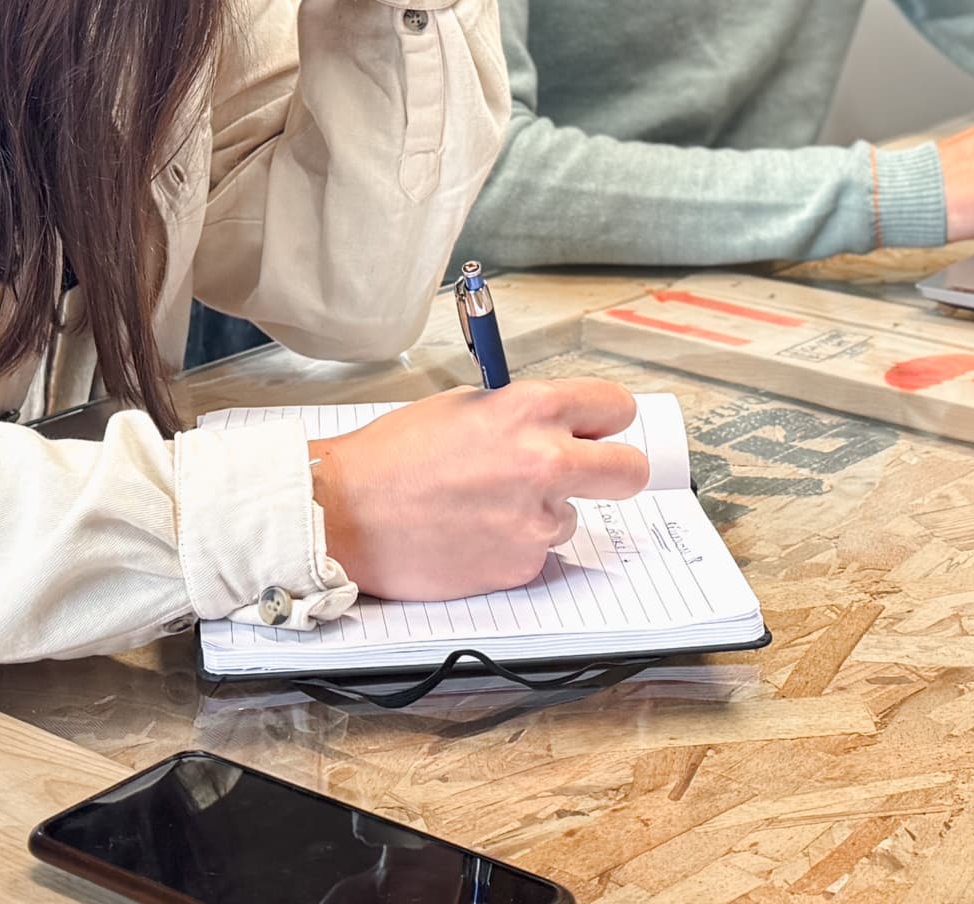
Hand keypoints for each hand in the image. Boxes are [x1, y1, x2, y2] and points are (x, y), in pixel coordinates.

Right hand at [306, 379, 650, 601]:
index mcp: (532, 410)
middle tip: (588, 474)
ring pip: (574, 516)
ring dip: (544, 512)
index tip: (600, 430)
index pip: (615, 407)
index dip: (606, 421)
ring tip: (485, 506)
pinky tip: (471, 534)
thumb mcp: (465, 407)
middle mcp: (546, 463)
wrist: (344, 513)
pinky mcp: (521, 566)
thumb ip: (523, 413)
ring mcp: (537, 520)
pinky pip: (538, 553)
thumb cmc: (392, 456)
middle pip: (629, 471)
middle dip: (614, 471)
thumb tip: (562, 426)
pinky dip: (513, 545)